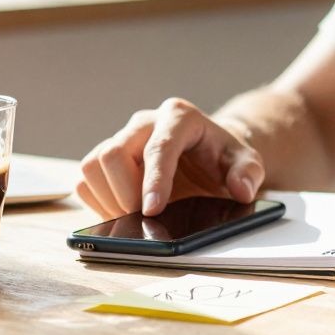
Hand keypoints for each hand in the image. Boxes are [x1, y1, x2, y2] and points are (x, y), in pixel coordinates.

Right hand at [76, 97, 264, 218]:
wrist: (207, 154)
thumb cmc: (223, 157)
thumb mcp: (247, 162)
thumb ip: (249, 172)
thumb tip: (241, 190)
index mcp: (179, 117)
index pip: (159, 147)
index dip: (153, 180)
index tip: (152, 210)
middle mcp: (145, 122)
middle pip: (114, 153)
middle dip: (124, 192)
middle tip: (144, 218)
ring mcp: (122, 138)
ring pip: (92, 165)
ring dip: (108, 198)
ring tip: (134, 216)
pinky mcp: (106, 157)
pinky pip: (85, 179)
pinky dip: (97, 201)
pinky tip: (122, 212)